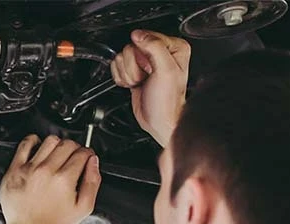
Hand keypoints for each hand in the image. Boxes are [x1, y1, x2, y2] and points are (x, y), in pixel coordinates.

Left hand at [0, 134, 100, 223]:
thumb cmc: (53, 223)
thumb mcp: (83, 208)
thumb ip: (92, 182)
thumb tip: (93, 162)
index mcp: (64, 180)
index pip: (82, 153)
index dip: (87, 154)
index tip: (86, 158)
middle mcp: (46, 171)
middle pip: (67, 144)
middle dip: (75, 148)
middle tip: (74, 157)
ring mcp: (29, 169)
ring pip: (49, 141)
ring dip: (58, 144)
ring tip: (57, 155)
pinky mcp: (15, 170)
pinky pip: (25, 144)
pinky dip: (34, 141)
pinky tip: (38, 147)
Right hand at [111, 29, 189, 146]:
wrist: (159, 121)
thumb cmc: (167, 102)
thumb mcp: (166, 70)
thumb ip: (154, 47)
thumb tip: (138, 35)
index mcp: (173, 47)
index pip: (144, 37)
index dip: (143, 55)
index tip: (150, 69)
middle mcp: (159, 52)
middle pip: (129, 48)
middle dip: (134, 67)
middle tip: (146, 77)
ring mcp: (145, 62)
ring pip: (121, 57)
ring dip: (128, 74)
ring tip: (141, 82)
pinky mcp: (133, 71)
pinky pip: (117, 67)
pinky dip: (122, 78)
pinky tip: (134, 84)